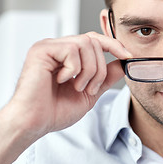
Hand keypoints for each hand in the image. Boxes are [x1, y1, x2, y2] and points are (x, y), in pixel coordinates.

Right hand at [8, 31, 130, 137]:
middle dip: (99, 69)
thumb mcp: (90, 93)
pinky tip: (62, 81)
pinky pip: (72, 50)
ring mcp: (49, 47)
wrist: (34, 123)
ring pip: (86, 44)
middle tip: (90, 88)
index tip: (127, 56)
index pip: (95, 40)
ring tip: (77, 86)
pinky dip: (74, 69)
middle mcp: (59, 48)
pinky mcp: (41, 50)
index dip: (113, 46)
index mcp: (68, 56)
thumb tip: (123, 64)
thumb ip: (106, 77)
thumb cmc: (55, 110)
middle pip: (94, 42)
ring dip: (89, 71)